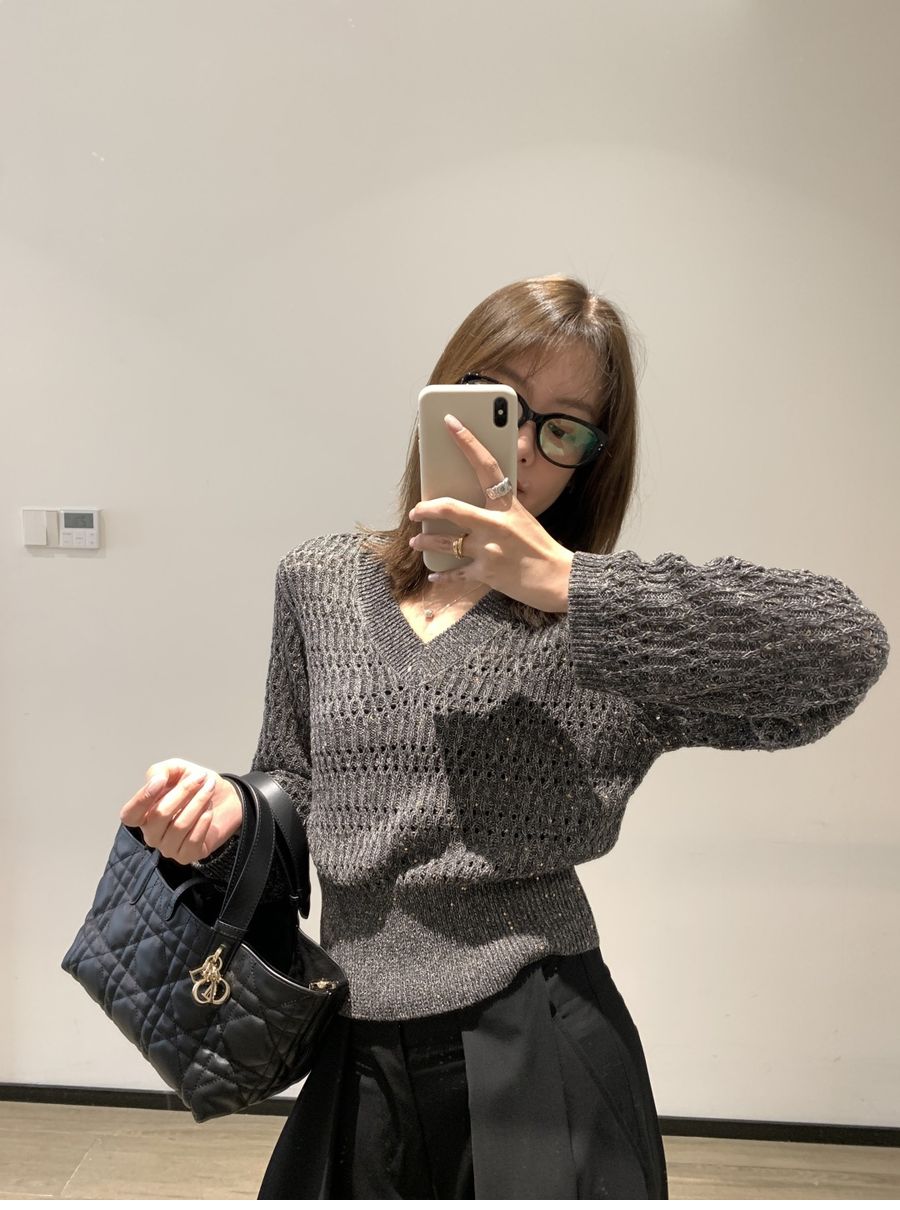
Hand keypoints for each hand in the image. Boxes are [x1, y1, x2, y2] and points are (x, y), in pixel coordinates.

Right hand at [119, 758, 242, 863]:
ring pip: (179, 826)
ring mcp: (168, 847)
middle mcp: (152, 834)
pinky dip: (204, 821)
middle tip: (201, 778)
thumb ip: (160, 770)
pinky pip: (193, 840)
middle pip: (159, 815)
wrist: (226, 799)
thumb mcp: (177, 770)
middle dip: (183, 792)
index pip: (129, 815)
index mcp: (144, 814)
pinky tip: (209, 810)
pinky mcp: (187, 855)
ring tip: (209, 789)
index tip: (161, 780)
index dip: (141, 799)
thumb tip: (155, 780)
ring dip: (198, 803)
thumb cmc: (197, 786)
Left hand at [408, 414, 574, 612]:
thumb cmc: (542, 548)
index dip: (467, 441)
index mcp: (508, 505)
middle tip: (415, 510)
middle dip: (427, 508)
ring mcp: (489, 550)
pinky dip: (443, 576)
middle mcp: (496, 525)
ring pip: (445, 543)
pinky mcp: (486, 574)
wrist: (559, 579)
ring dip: (426, 541)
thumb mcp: (524, 519)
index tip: (450, 423)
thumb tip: (472, 505)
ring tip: (417, 540)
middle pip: (451, 508)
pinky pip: (456, 574)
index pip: (486, 465)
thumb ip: (500, 510)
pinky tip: (433, 575)